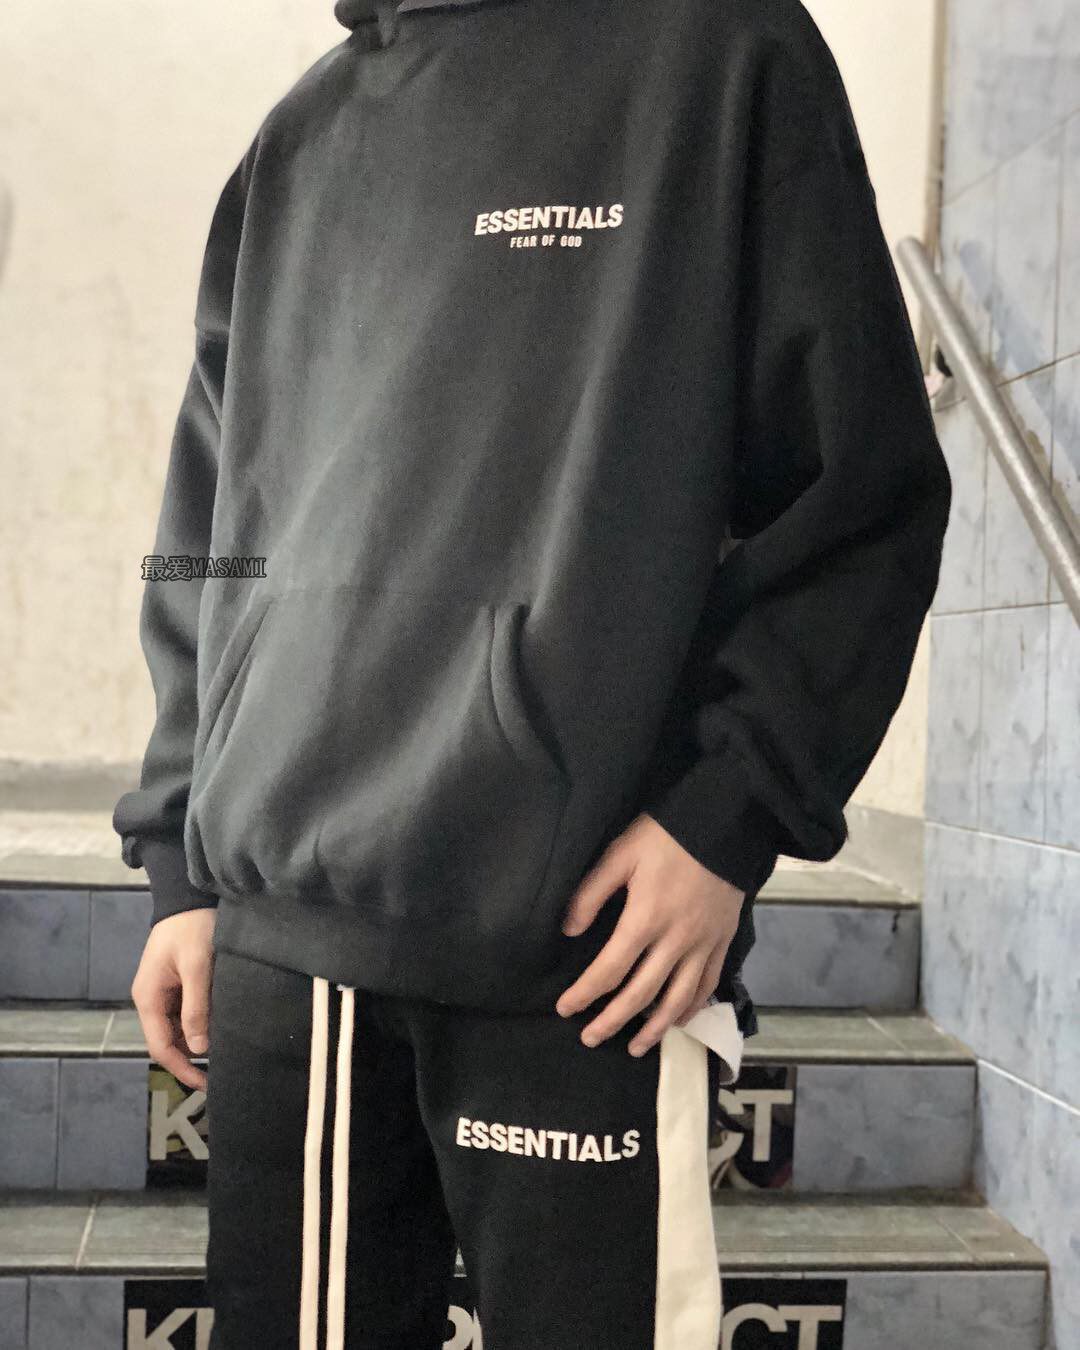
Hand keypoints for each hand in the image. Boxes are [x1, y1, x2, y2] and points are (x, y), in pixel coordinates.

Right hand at [131, 908, 216, 1090]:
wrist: (189, 897)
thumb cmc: (193, 928)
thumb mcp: (197, 966)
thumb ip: (196, 1007)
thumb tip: (199, 1048)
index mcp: (148, 998)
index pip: (161, 1047)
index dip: (182, 1069)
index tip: (206, 1084)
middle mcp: (151, 999)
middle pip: (169, 1041)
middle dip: (192, 1058)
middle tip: (223, 1071)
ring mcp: (163, 992)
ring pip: (179, 1029)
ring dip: (198, 1040)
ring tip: (227, 1051)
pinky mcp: (177, 984)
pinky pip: (186, 1013)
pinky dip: (201, 1023)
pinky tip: (220, 1027)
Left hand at [555, 813, 742, 1055]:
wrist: (726, 822)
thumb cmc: (667, 835)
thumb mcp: (621, 853)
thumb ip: (592, 893)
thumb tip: (570, 931)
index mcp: (645, 918)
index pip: (610, 969)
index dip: (585, 993)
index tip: (565, 1008)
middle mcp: (676, 940)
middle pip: (641, 994)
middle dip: (612, 1021)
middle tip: (590, 1039)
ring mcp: (704, 944)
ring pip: (677, 999)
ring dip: (654, 1028)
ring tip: (635, 1047)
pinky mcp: (723, 941)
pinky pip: (708, 985)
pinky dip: (692, 1008)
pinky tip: (677, 1021)